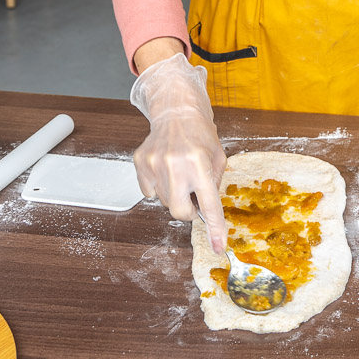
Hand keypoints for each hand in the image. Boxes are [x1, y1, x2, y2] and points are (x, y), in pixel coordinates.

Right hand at [131, 54, 227, 250]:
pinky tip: (166, 169)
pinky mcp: (141, 162)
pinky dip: (159, 187)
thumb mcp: (218, 158)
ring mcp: (155, 164)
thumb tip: (206, 213)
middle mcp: (176, 165)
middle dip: (188, 211)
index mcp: (200, 163)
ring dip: (174, 195)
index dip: (215, 228)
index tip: (218, 247)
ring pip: (164, 202)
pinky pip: (149, 192)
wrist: (176, 111)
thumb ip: (213, 185)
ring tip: (180, 173)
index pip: (209, 204)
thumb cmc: (200, 134)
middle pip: (180, 212)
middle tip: (193, 197)